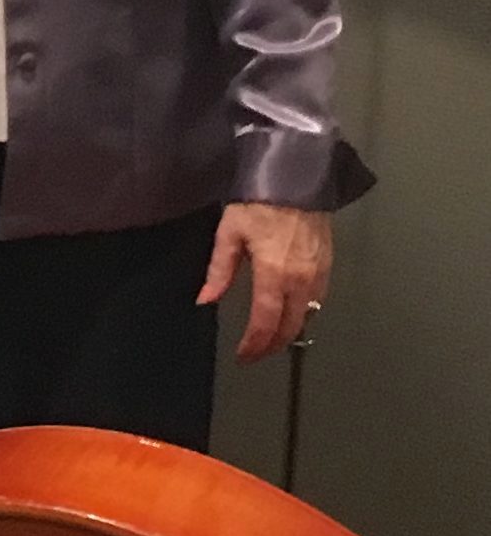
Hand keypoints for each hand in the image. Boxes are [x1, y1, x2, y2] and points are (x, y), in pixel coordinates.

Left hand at [200, 202, 333, 361]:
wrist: (296, 179)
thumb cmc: (259, 203)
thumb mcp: (229, 234)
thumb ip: (219, 271)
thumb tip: (205, 299)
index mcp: (274, 274)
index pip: (265, 321)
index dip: (254, 344)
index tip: (243, 356)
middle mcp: (301, 281)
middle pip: (291, 327)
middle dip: (272, 345)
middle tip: (255, 353)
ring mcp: (319, 275)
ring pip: (307, 317)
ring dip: (289, 333)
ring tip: (269, 338)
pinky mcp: (328, 267)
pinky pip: (317, 302)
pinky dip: (303, 315)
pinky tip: (290, 315)